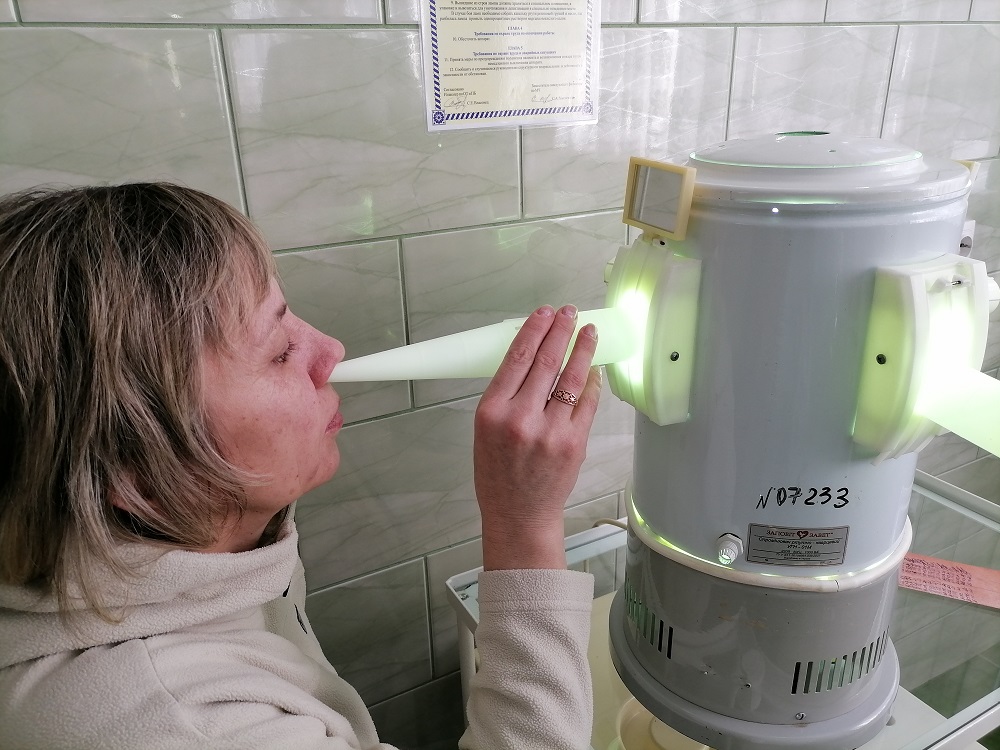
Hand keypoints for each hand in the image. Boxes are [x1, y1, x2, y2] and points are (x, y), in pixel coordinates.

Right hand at [474, 304, 601, 569]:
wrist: (518, 514)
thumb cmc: (497, 474)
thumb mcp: (485, 429)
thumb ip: (505, 395)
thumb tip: (531, 358)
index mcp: (492, 412)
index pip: (516, 358)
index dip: (533, 330)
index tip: (544, 314)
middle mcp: (520, 418)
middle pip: (545, 362)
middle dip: (559, 331)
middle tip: (569, 313)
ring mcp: (550, 431)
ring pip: (571, 378)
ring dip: (582, 350)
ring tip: (588, 331)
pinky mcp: (573, 442)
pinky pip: (586, 403)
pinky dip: (591, 382)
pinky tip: (593, 368)